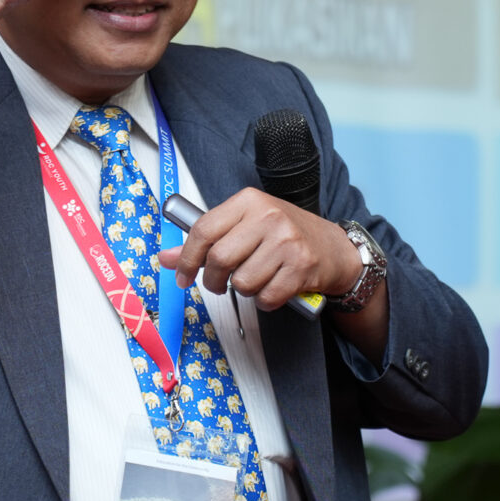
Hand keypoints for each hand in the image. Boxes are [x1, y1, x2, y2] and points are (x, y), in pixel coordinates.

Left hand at [157, 188, 361, 311]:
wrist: (334, 248)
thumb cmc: (284, 234)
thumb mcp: (244, 225)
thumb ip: (206, 240)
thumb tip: (165, 258)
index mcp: (249, 201)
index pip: (204, 230)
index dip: (186, 258)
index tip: (181, 275)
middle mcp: (269, 217)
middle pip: (219, 259)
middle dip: (212, 280)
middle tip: (217, 283)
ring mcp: (287, 242)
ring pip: (241, 282)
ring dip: (242, 290)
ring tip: (254, 279)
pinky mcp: (301, 268)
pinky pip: (265, 297)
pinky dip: (263, 300)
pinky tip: (272, 286)